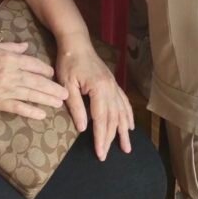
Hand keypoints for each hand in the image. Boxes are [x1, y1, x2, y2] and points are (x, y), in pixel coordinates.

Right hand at [0, 41, 68, 118]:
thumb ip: (11, 47)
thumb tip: (26, 46)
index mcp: (10, 58)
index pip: (34, 64)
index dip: (46, 70)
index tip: (54, 75)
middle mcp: (11, 73)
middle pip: (37, 81)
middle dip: (53, 88)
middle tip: (66, 93)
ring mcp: (5, 89)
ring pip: (31, 95)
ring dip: (47, 99)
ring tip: (59, 103)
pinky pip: (18, 107)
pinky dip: (31, 111)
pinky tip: (41, 114)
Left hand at [56, 35, 133, 160]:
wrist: (76, 42)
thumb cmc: (68, 62)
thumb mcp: (67, 84)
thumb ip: (75, 106)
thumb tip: (83, 128)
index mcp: (99, 89)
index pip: (101, 119)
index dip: (101, 138)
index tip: (101, 154)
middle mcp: (111, 88)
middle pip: (113, 118)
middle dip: (111, 138)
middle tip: (108, 156)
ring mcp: (114, 85)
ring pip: (121, 112)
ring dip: (124, 130)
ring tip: (126, 147)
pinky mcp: (113, 83)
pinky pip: (124, 101)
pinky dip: (128, 115)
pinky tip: (130, 125)